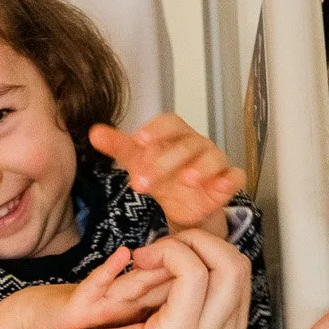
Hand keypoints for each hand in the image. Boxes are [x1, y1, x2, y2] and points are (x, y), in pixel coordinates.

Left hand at [27, 230, 250, 328]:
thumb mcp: (156, 323)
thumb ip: (183, 298)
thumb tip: (197, 251)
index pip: (240, 276)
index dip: (203, 250)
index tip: (164, 254)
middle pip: (240, 267)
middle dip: (198, 241)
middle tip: (155, 251)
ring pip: (225, 266)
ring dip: (179, 247)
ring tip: (142, 260)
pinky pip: (191, 272)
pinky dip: (166, 253)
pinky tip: (137, 262)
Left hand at [90, 116, 243, 234]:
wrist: (184, 205)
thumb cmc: (163, 174)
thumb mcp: (138, 161)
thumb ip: (118, 146)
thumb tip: (93, 132)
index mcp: (175, 135)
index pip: (169, 123)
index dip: (155, 129)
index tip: (138, 140)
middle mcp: (197, 144)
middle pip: (184, 146)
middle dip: (163, 163)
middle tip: (139, 184)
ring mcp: (215, 162)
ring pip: (212, 158)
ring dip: (200, 167)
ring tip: (186, 180)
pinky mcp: (228, 181)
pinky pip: (234, 176)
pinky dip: (229, 180)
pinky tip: (220, 187)